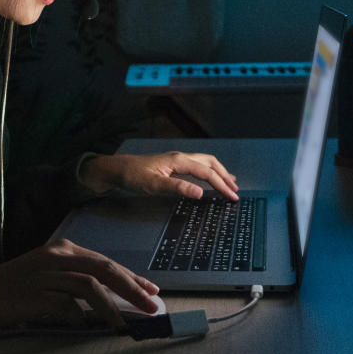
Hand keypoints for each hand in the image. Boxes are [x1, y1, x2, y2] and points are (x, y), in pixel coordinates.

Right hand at [0, 238, 159, 328]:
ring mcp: (47, 274)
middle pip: (104, 269)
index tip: (151, 291)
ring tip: (123, 324)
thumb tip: (112, 295)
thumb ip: (78, 278)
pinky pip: (67, 304)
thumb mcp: (51, 272)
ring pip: (90, 286)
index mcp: (64, 249)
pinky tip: (87, 325)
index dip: (131, 276)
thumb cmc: (20, 285)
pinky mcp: (37, 293)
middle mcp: (58, 256)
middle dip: (131, 288)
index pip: (106, 262)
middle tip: (150, 306)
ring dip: (111, 306)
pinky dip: (81, 316)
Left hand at [80, 152, 238, 200]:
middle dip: (225, 176)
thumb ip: (178, 188)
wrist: (117, 170)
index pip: (207, 172)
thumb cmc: (133, 176)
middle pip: (211, 163)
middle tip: (235, 191)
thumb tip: (200, 193)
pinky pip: (198, 165)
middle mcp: (180, 157)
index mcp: (179, 160)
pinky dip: (209, 171)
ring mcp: (177, 159)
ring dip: (219, 172)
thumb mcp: (154, 185)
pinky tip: (210, 177)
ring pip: (205, 162)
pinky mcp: (173, 164)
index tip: (232, 196)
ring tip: (231, 183)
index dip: (222, 185)